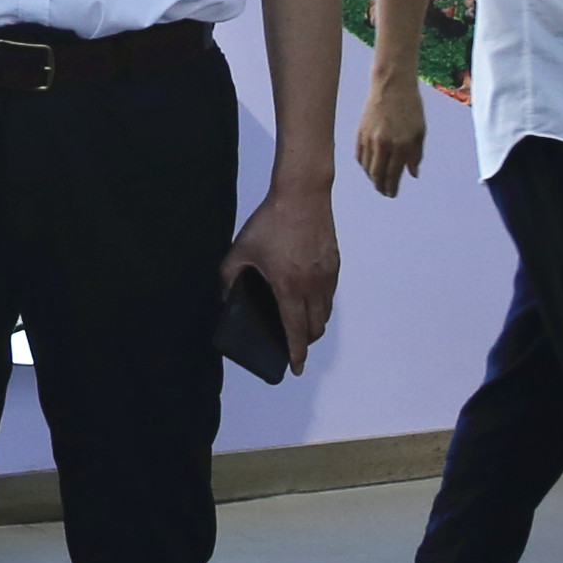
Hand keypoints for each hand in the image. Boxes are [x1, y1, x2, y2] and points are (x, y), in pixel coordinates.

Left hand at [230, 179, 340, 361]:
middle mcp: (312, 285)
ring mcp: (327, 275)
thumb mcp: (240, 250)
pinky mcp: (335, 263)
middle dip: (306, 341)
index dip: (297, 353)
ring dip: (315, 323)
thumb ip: (229, 276)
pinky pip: (330, 294)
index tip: (297, 368)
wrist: (302, 195)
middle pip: (315, 327)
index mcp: (288, 286)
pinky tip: (308, 298)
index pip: (295, 330)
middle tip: (294, 344)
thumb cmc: (270, 221)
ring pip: (325, 312)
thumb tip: (227, 296)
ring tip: (301, 324)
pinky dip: (321, 304)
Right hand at [354, 68, 426, 198]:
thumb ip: (416, 155)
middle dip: (381, 186)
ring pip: (367, 167)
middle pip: (378, 175)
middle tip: (384, 192)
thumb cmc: (411, 107)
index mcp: (401, 145)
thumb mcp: (420, 132)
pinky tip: (369, 168)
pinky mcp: (360, 133)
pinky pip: (360, 156)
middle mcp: (384, 144)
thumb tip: (412, 174)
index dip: (392, 188)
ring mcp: (370, 138)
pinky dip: (364, 165)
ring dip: (372, 178)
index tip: (392, 194)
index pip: (393, 175)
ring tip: (378, 182)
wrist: (392, 85)